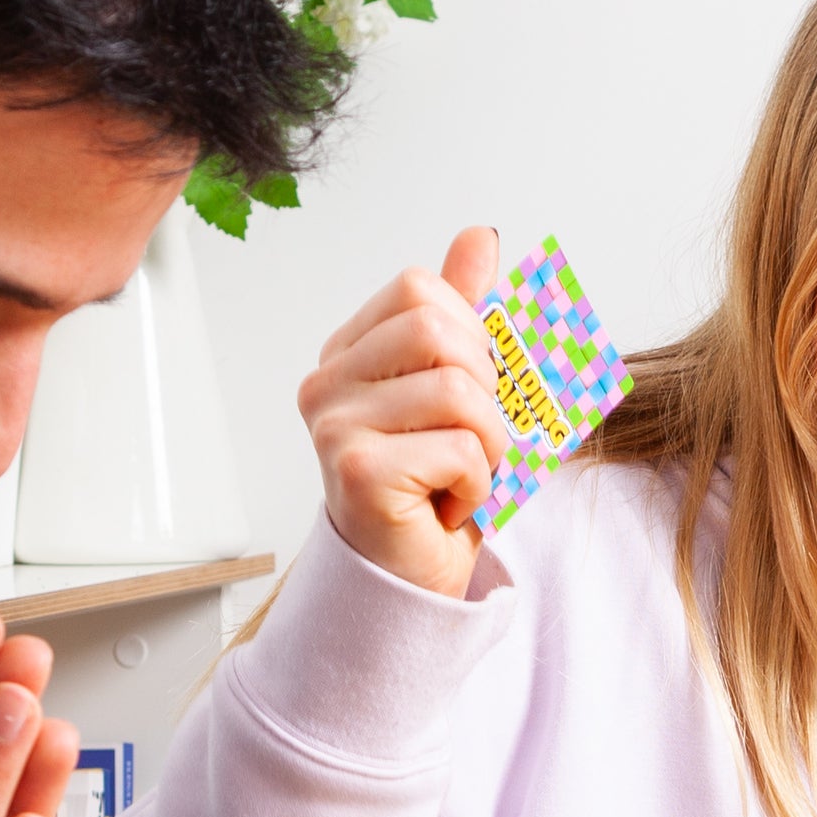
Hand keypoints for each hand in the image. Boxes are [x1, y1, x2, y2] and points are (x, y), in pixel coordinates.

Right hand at [299, 224, 511, 599]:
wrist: (413, 580)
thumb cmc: (434, 488)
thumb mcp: (459, 390)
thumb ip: (462, 313)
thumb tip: (477, 236)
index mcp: (346, 355)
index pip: (419, 290)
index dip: (469, 333)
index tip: (470, 390)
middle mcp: (326, 385)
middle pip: (437, 330)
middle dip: (485, 387)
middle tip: (474, 439)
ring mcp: (334, 427)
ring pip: (457, 391)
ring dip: (490, 442)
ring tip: (466, 475)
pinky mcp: (359, 471)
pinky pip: (459, 448)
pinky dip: (478, 483)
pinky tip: (450, 505)